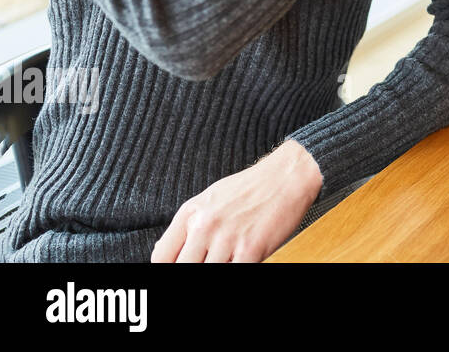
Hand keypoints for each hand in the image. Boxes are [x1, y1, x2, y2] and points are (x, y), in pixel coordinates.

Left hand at [151, 139, 323, 262]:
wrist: (288, 176)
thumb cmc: (251, 187)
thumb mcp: (209, 199)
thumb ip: (186, 226)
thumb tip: (164, 253)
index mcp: (190, 214)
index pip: (161, 258)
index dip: (167, 269)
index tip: (179, 267)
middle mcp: (204, 226)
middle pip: (182, 269)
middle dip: (191, 270)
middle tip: (208, 262)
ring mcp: (227, 239)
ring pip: (207, 273)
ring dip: (217, 267)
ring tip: (226, 259)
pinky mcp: (250, 250)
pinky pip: (233, 273)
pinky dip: (235, 270)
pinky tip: (240, 260)